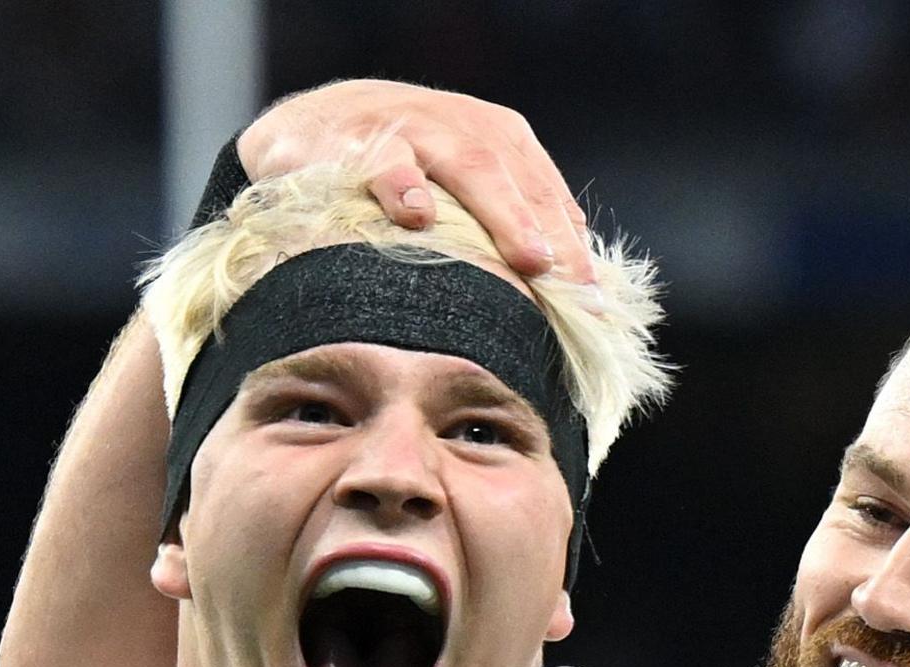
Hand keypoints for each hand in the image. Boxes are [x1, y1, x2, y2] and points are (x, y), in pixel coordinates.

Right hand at [239, 81, 587, 281]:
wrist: (317, 127)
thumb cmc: (404, 165)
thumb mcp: (462, 182)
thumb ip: (510, 216)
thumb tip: (567, 279)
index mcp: (497, 138)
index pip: (544, 191)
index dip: (572, 243)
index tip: (592, 296)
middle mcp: (462, 128)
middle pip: (514, 180)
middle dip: (544, 230)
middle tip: (565, 276)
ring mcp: (413, 131)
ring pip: (465, 168)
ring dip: (500, 213)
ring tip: (527, 257)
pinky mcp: (359, 144)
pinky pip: (384, 166)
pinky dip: (402, 187)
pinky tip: (416, 216)